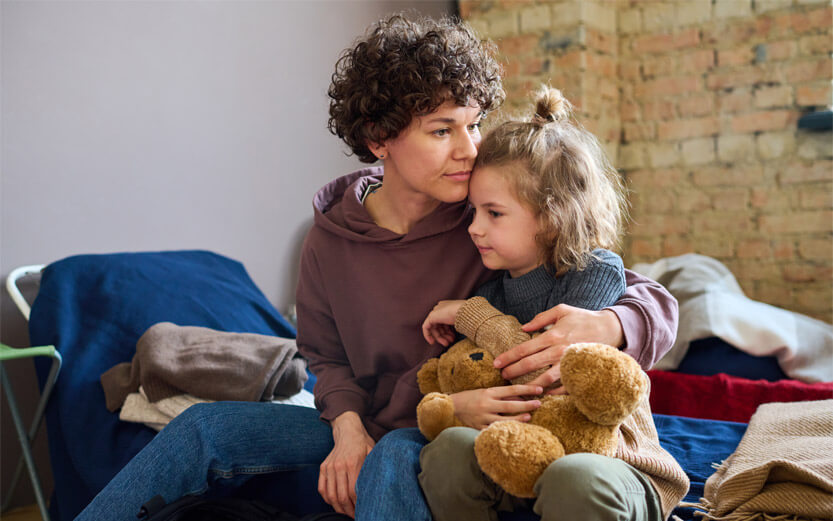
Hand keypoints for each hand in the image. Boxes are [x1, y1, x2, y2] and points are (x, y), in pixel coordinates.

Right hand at [319, 411, 374, 517]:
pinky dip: (327, 499)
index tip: (363, 511)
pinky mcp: (323, 468)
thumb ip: (374, 468)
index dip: (357, 505)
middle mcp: (339, 466)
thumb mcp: (373, 452)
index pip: (353, 491)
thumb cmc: (363, 443)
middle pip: (341, 496)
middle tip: (355, 516)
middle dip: (348, 510)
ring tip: (346, 513)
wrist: (347, 430)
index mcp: (352, 463)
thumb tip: (380, 486)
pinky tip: (335, 504)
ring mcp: (329, 467)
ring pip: (330, 495)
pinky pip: (322, 489)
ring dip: (338, 508)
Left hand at [422, 300, 465, 346]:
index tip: (454, 338)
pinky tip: (432, 342)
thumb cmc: (468, 316)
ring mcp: (436, 311)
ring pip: (434, 327)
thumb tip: (453, 333)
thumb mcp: (462, 320)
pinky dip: (428, 335)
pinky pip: (426, 327)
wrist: (466, 312)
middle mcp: (441, 308)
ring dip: (440, 337)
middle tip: (450, 342)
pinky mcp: (431, 316)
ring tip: (446, 343)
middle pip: (440, 325)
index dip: (448, 331)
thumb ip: (456, 324)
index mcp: (448, 307)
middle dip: (445, 335)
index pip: (445, 321)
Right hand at [450, 385, 542, 429]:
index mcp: (489, 392)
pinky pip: (494, 430)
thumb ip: (502, 395)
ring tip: (529, 417)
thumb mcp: (486, 392)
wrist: (452, 406)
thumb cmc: (471, 397)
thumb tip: (521, 398)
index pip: (511, 389)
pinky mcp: (479, 427)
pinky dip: (504, 430)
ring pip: (504, 419)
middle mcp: (486, 404)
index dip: (526, 389)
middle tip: (538, 404)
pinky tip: (513, 431)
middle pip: (510, 405)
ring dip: (518, 419)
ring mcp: (483, 417)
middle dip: (526, 405)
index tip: (539, 390)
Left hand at [493, 304, 623, 393]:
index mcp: (552, 336)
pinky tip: (541, 394)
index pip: (524, 349)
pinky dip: (553, 393)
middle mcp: (559, 351)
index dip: (508, 357)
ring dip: (529, 385)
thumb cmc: (583, 318)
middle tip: (501, 376)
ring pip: (545, 379)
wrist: (610, 328)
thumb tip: (524, 328)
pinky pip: (565, 387)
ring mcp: (570, 363)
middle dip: (513, 371)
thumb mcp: (561, 310)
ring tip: (518, 390)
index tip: (496, 363)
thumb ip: (541, 318)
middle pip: (530, 364)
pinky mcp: (580, 371)